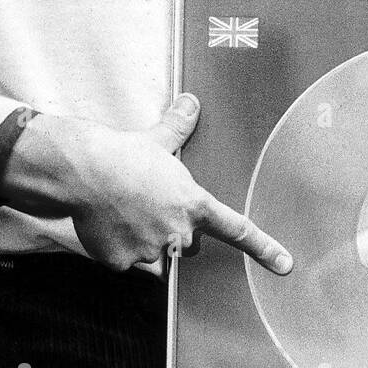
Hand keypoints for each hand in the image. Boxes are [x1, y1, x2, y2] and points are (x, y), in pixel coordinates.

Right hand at [3, 95, 292, 275]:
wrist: (83, 172)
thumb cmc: (123, 155)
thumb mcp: (158, 140)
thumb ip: (179, 127)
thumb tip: (191, 102)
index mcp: (194, 205)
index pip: (238, 230)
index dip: (263, 248)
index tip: (284, 264)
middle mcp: (178, 233)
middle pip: (188, 245)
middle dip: (176, 232)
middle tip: (152, 208)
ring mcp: (151, 251)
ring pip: (158, 258)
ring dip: (148, 244)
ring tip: (127, 216)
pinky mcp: (124, 264)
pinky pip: (127, 264)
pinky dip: (119, 251)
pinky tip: (108, 227)